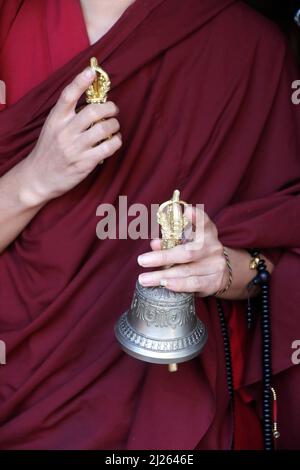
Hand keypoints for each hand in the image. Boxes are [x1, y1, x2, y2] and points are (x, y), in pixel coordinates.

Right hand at [20, 67, 121, 205]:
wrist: (38, 177)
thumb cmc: (49, 150)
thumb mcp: (52, 127)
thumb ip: (68, 114)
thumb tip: (92, 99)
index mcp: (56, 119)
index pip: (68, 95)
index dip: (80, 81)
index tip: (92, 72)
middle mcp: (65, 132)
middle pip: (93, 111)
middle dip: (110, 108)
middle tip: (113, 109)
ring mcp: (75, 148)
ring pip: (103, 129)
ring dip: (114, 124)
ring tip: (114, 126)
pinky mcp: (84, 163)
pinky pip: (107, 148)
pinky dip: (116, 141)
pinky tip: (115, 140)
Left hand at [138, 207, 228, 295]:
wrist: (219, 274)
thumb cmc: (197, 255)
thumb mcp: (186, 244)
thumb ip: (171, 242)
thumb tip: (154, 244)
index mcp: (207, 233)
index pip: (204, 223)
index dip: (196, 217)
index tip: (187, 210)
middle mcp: (213, 247)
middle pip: (187, 252)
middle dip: (163, 257)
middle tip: (141, 260)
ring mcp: (215, 265)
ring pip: (186, 270)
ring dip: (162, 275)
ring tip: (144, 278)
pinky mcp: (214, 282)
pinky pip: (194, 283)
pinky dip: (178, 284)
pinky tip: (164, 284)